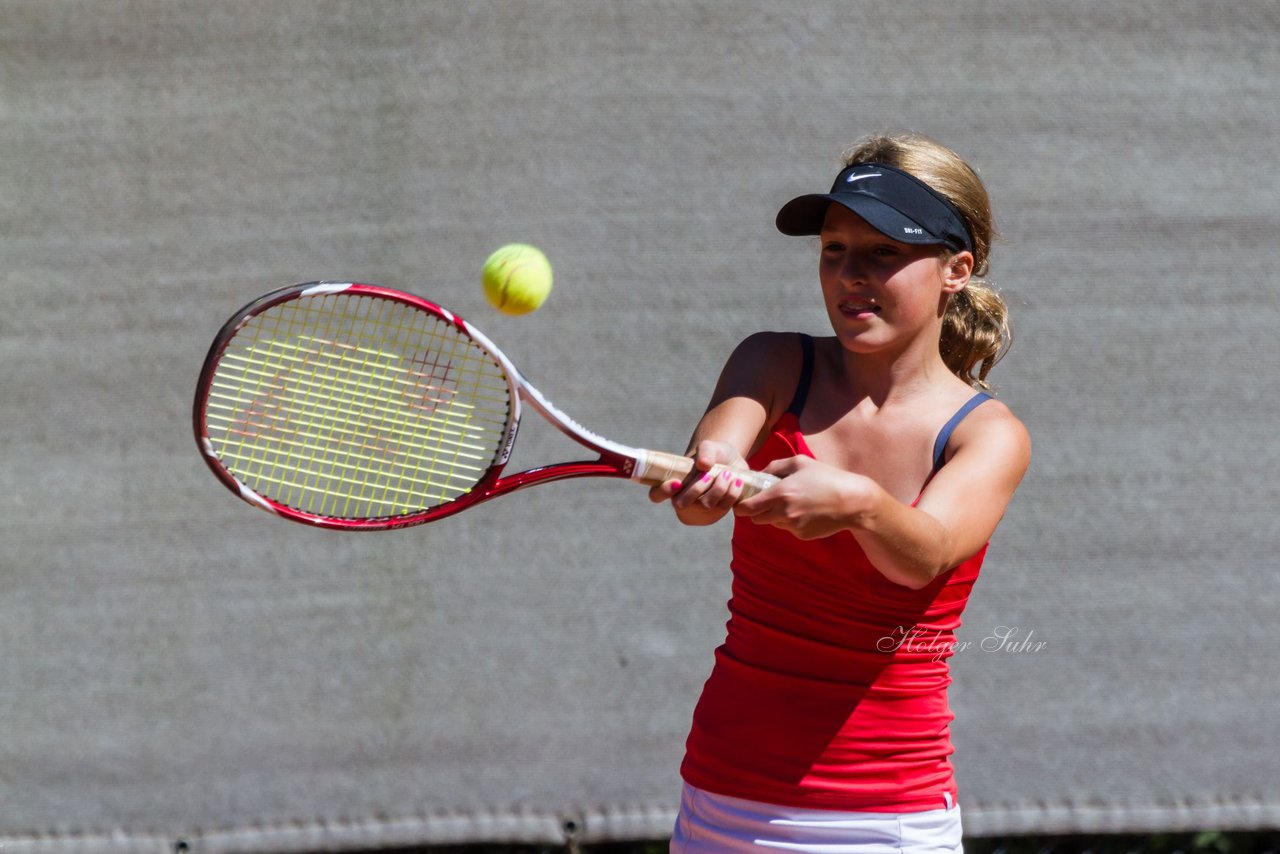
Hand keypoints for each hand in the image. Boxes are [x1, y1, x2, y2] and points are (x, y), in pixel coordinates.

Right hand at [648, 439, 749, 525]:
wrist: (732, 463)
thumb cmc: (713, 454)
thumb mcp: (710, 446)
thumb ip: (705, 451)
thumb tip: (703, 464)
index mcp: (671, 483)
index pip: (656, 495)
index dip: (663, 492)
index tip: (677, 483)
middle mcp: (681, 500)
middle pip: (682, 504)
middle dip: (698, 488)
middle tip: (710, 473)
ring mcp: (698, 511)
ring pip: (705, 507)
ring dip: (718, 489)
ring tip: (728, 474)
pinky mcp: (715, 515)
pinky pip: (722, 510)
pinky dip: (731, 495)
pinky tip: (736, 483)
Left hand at [733, 456, 877, 539]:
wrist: (852, 501)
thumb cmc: (826, 477)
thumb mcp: (799, 462)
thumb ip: (774, 467)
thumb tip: (758, 474)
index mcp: (779, 494)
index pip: (747, 508)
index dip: (741, 506)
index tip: (742, 502)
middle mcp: (783, 513)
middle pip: (756, 519)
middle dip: (757, 511)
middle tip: (767, 500)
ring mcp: (793, 527)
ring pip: (773, 523)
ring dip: (775, 515)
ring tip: (794, 502)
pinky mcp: (802, 535)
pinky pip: (788, 529)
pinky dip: (791, 521)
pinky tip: (806, 511)